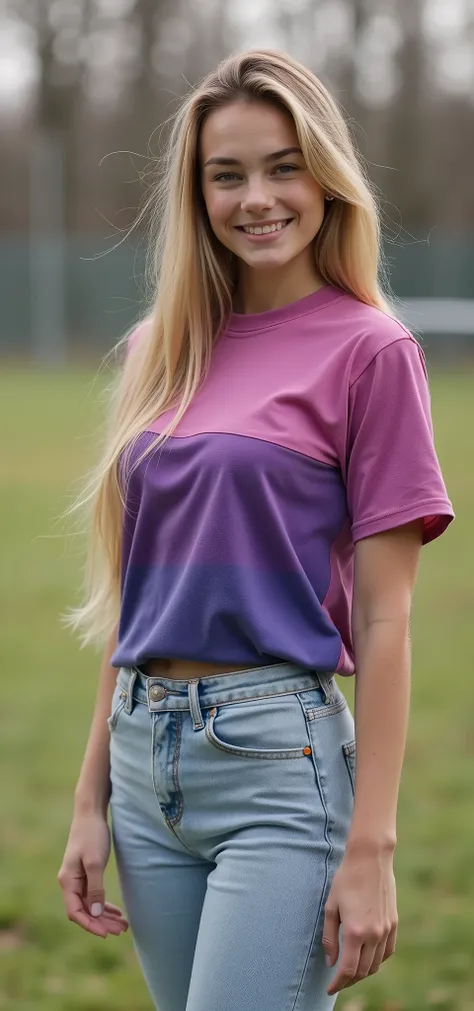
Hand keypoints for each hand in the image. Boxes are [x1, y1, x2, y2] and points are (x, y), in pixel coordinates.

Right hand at [58, 811, 128, 938]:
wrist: (91, 814)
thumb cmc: (92, 835)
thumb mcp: (95, 862)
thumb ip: (96, 889)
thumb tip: (96, 914)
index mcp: (68, 881)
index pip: (75, 912)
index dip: (90, 925)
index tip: (105, 934)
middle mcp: (70, 883)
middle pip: (84, 911)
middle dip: (101, 923)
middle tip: (121, 931)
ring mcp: (78, 879)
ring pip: (90, 905)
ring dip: (105, 916)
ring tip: (122, 926)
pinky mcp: (86, 874)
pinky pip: (94, 896)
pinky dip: (105, 905)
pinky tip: (117, 912)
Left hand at [322, 847, 397, 995]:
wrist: (370, 859)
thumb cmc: (346, 880)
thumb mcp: (331, 907)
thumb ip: (330, 937)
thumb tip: (331, 962)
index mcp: (355, 931)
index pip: (348, 970)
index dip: (338, 983)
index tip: (330, 988)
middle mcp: (374, 934)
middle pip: (363, 971)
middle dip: (349, 980)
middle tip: (338, 980)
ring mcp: (386, 930)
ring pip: (376, 964)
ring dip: (363, 972)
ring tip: (351, 970)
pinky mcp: (394, 923)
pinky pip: (387, 952)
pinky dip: (377, 960)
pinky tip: (368, 957)